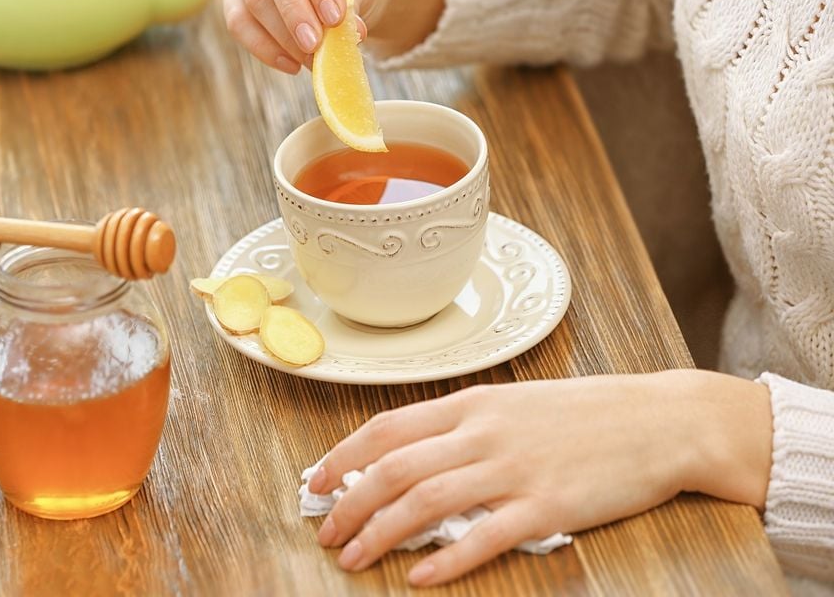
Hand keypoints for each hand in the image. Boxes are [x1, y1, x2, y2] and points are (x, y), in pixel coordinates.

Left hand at [308, 370, 771, 586]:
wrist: (662, 420)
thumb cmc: (588, 413)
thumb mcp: (516, 404)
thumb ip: (465, 425)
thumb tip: (414, 453)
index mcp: (472, 404)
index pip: (387, 427)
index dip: (343, 455)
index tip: (317, 481)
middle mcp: (484, 432)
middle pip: (394, 467)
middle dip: (348, 502)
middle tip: (326, 531)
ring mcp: (515, 469)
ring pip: (425, 502)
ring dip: (380, 532)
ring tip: (354, 558)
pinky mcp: (548, 508)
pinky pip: (484, 537)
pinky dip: (446, 559)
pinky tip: (420, 576)